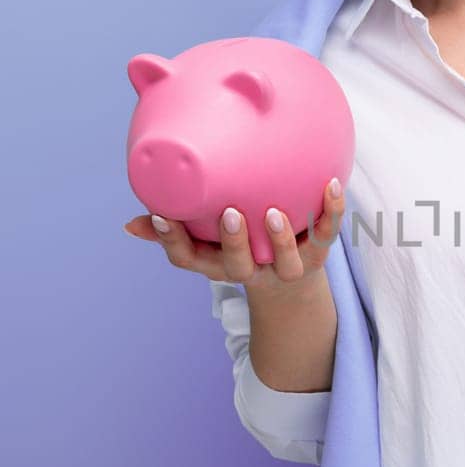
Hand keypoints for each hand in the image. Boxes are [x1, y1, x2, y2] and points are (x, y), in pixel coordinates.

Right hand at [122, 178, 345, 291]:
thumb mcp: (204, 242)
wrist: (290, 282)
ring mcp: (286, 266)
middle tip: (230, 214)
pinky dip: (331, 211)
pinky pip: (326, 234)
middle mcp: (250, 269)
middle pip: (238, 265)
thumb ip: (172, 229)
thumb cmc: (238, 248)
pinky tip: (332, 184)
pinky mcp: (317, 255)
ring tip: (275, 212)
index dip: (174, 241)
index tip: (164, 215)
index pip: (188, 259)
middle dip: (233, 242)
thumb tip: (130, 224)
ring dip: (280, 238)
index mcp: (217, 263)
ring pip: (286, 261)